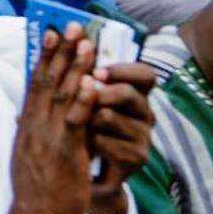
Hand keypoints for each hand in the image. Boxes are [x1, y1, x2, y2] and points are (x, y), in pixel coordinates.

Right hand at [0, 26, 99, 213]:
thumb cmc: (34, 190)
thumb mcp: (25, 152)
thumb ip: (28, 129)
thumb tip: (23, 112)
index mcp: (27, 121)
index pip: (36, 80)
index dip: (45, 54)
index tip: (52, 31)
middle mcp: (35, 122)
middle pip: (49, 78)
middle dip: (63, 50)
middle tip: (74, 26)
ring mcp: (49, 135)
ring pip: (63, 93)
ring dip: (76, 66)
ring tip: (87, 43)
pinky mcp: (66, 150)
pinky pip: (75, 120)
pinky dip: (83, 99)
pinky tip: (91, 82)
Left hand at [87, 62, 155, 213]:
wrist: (86, 173)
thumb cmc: (83, 128)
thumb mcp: (84, 98)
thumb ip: (83, 72)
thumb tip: (67, 40)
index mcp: (136, 93)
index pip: (145, 74)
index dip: (122, 70)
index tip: (96, 73)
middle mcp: (145, 114)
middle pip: (127, 93)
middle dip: (98, 94)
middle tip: (82, 102)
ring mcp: (144, 137)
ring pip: (109, 116)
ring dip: (85, 120)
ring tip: (77, 126)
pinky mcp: (137, 159)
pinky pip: (104, 140)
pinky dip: (85, 140)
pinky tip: (81, 145)